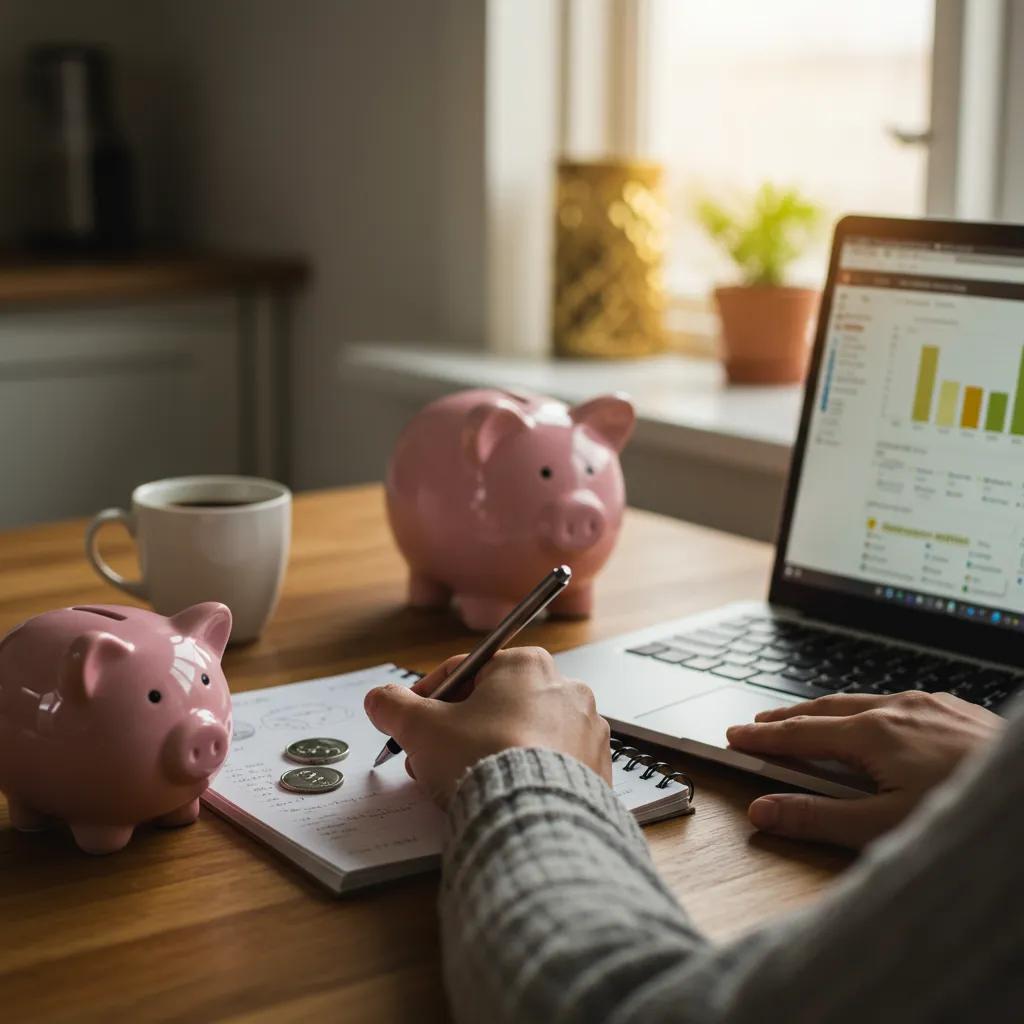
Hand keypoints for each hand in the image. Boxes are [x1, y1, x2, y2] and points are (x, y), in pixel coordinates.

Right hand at [364, 647, 610, 805]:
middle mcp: (565, 688)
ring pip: (523, 733)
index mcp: (525, 664)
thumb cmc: (483, 760)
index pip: (466, 671)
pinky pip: (551, 763)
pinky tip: (504, 795)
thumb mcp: (423, 728)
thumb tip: (379, 699)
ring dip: (491, 751)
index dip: (429, 697)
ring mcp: (586, 729)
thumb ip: (395, 707)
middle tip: (432, 758)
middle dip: (458, 730)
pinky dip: (526, 774)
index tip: (411, 721)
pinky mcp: (597, 767)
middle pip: (495, 704)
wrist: (535, 816)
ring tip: (464, 782)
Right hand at [725, 690, 1003, 848]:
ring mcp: (930, 703)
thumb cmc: (964, 811)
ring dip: (827, 711)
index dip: (763, 736)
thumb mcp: (886, 828)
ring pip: (863, 700)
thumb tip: (762, 811)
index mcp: (874, 733)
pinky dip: (867, 709)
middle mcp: (898, 707)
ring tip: (808, 722)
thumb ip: (818, 819)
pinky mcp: (956, 708)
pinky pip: (898, 701)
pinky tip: (875, 723)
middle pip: (826, 707)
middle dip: (788, 717)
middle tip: (758, 724)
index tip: (735, 736)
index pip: (800, 733)